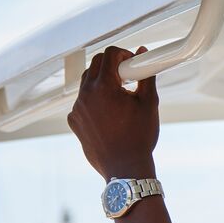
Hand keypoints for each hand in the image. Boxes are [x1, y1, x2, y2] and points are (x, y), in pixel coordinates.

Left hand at [69, 45, 158, 178]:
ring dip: (102, 82)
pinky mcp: (74, 121)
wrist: (125, 168)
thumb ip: (146, 75)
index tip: (132, 64)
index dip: (123, 54)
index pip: (109, 54)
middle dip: (112, 65)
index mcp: (104, 87)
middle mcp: (86, 95)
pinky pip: (82, 102)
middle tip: (128, 78)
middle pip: (95, 64)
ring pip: (87, 83)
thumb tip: (144, 54)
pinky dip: (94, 101)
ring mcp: (77, 108)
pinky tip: (110, 115)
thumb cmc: (139, 137)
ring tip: (120, 98)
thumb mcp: (149, 103)